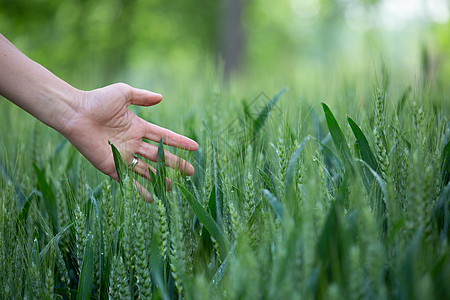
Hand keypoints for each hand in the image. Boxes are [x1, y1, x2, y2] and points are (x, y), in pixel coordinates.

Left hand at [62, 83, 197, 199]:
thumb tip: (161, 98)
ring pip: (147, 169)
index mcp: (138, 127)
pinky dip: (140, 189)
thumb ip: (142, 97)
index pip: (164, 136)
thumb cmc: (97, 100)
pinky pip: (129, 179)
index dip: (179, 142)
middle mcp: (133, 143)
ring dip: (160, 178)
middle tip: (190, 172)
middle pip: (159, 155)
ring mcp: (123, 155)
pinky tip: (151, 198)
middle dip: (175, 163)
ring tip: (173, 187)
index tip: (195, 147)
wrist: (75, 114)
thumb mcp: (123, 93)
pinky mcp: (112, 165)